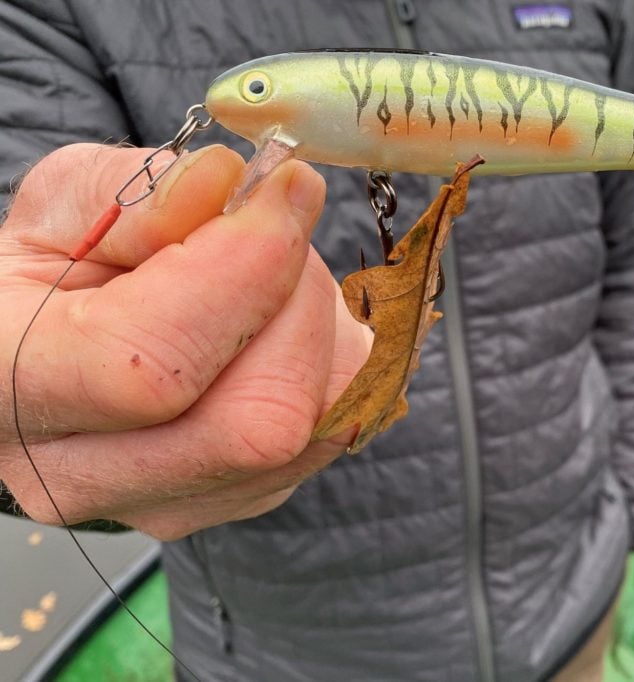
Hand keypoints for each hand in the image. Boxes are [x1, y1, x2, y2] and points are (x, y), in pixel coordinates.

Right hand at [0, 144, 370, 539]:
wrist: (61, 356)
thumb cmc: (57, 273)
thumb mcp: (68, 207)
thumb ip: (137, 192)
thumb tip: (227, 183)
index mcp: (11, 386)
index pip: (150, 367)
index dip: (244, 271)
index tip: (285, 190)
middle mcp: (87, 477)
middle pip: (258, 421)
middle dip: (298, 302)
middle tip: (278, 231)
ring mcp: (172, 504)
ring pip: (317, 428)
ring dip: (324, 330)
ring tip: (272, 280)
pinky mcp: (242, 500)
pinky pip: (337, 430)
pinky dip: (334, 361)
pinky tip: (282, 327)